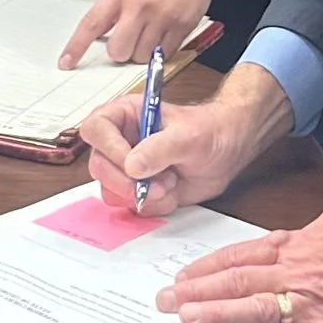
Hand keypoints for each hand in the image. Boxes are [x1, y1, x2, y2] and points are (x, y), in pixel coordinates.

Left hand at [59, 0, 213, 67]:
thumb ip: (116, 3)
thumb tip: (105, 31)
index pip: (92, 24)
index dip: (77, 47)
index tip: (67, 62)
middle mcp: (139, 7)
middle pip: (118, 51)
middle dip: (120, 51)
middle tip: (126, 39)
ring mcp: (162, 18)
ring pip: (142, 57)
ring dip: (141, 52)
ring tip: (148, 34)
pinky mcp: (182, 26)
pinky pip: (166, 54)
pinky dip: (161, 52)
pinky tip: (163, 36)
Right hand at [74, 71, 288, 221]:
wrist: (227, 150)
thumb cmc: (210, 131)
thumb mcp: (189, 135)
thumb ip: (160, 148)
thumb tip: (133, 165)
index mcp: (124, 116)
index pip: (96, 130)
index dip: (110, 149)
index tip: (134, 165)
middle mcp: (119, 142)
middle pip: (99, 167)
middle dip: (129, 182)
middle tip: (160, 183)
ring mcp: (126, 168)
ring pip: (111, 191)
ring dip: (143, 195)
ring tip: (170, 182)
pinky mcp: (137, 190)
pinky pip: (131, 207)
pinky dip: (154, 205)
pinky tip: (172, 191)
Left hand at [158, 176, 322, 322]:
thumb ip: (306, 236)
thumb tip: (286, 243)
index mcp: (299, 246)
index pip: (242, 257)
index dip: (207, 268)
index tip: (179, 277)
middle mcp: (300, 272)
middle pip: (239, 281)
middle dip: (196, 291)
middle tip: (161, 301)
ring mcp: (318, 304)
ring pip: (259, 309)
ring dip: (219, 316)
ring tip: (186, 322)